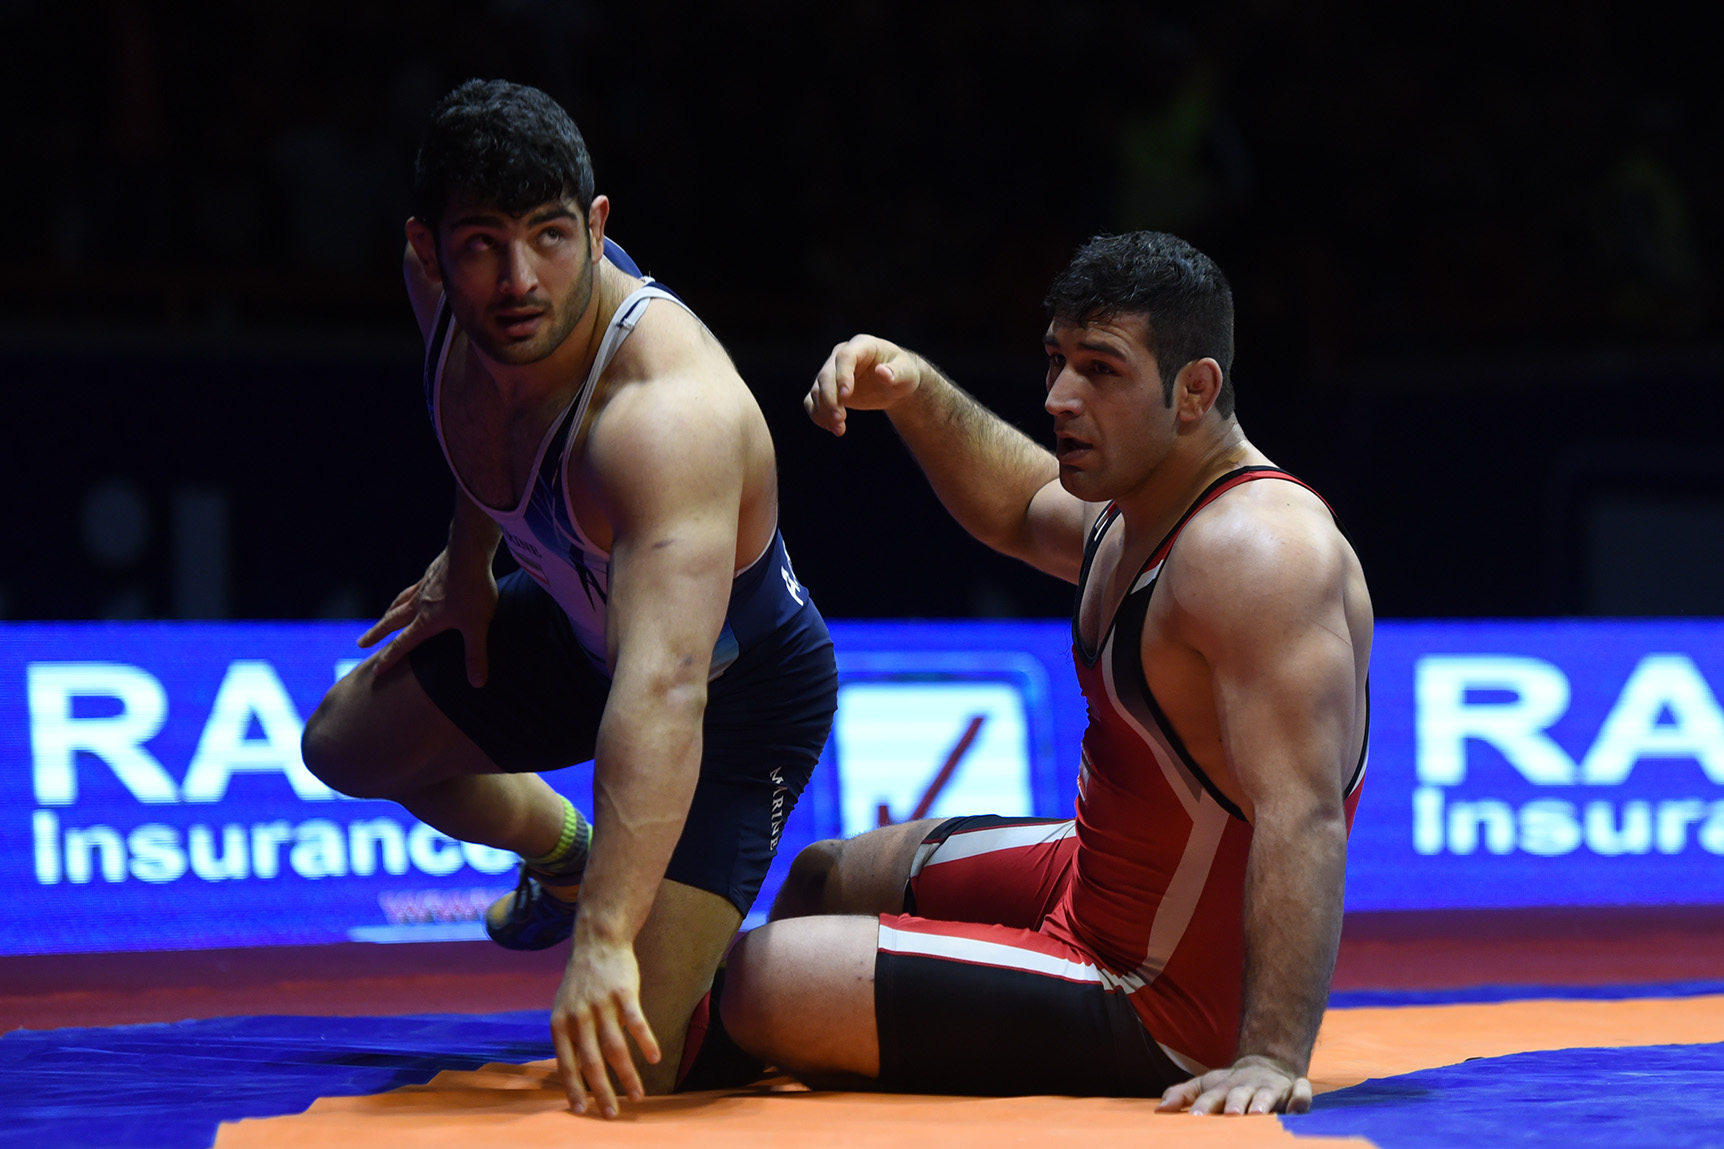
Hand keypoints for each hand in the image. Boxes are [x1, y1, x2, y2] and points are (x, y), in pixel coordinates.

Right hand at [357, 547, 496, 685]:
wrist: (470, 553)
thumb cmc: (473, 591)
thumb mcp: (478, 627)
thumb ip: (476, 655)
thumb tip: (478, 684)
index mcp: (426, 620)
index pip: (403, 644)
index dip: (390, 659)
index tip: (375, 671)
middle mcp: (419, 604)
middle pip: (392, 622)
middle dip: (377, 635)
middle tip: (361, 644)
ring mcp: (423, 587)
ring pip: (400, 603)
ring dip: (389, 613)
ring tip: (383, 618)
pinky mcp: (431, 574)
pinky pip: (413, 588)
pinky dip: (406, 595)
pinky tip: (413, 593)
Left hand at [550, 934, 660, 1117]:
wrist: (597, 941)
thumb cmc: (583, 979)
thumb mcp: (565, 1007)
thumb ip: (570, 1036)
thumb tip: (577, 1071)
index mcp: (561, 1023)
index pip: (566, 1063)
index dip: (574, 1088)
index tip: (583, 1111)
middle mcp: (579, 1017)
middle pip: (591, 1062)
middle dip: (602, 1091)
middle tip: (611, 1113)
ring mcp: (601, 1005)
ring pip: (615, 1048)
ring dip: (628, 1075)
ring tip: (638, 1095)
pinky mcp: (623, 993)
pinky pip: (636, 1023)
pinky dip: (646, 1042)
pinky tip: (655, 1058)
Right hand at [803, 334, 926, 436]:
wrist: (894, 383)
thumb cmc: (902, 374)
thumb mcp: (906, 373)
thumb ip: (896, 372)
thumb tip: (883, 372)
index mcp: (862, 346)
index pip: (845, 357)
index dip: (843, 375)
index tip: (846, 396)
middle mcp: (841, 355)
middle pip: (826, 375)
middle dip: (830, 398)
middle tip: (840, 419)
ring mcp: (832, 372)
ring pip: (817, 390)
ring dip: (824, 411)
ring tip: (839, 429)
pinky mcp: (827, 389)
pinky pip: (813, 401)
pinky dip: (818, 415)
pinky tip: (831, 427)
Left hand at [1156, 1055, 1312, 1115]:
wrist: (1264, 1064)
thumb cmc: (1228, 1085)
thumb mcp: (1203, 1085)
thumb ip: (1181, 1095)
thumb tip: (1159, 1110)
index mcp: (1223, 1088)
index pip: (1210, 1097)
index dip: (1203, 1106)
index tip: (1194, 1118)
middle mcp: (1247, 1087)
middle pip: (1239, 1094)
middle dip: (1235, 1104)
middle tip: (1231, 1115)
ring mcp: (1271, 1087)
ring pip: (1267, 1094)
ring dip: (1263, 1102)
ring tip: (1258, 1114)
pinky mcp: (1293, 1089)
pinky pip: (1301, 1092)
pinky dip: (1300, 1098)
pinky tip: (1296, 1109)